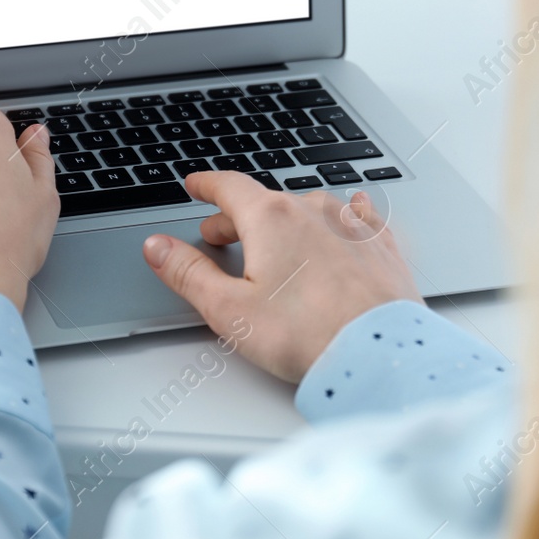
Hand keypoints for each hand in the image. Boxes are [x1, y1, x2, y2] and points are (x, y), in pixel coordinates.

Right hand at [142, 172, 418, 382]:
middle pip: (265, 202)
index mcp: (271, 219)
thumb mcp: (229, 309)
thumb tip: (158, 248)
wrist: (379, 353)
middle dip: (238, 217)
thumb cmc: (307, 335)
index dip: (206, 185)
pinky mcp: (380, 246)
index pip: (229, 187)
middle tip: (220, 234)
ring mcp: (350, 226)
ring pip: (309, 208)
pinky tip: (351, 211)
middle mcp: (313, 211)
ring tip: (275, 239)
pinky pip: (358, 216)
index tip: (196, 185)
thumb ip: (188, 273)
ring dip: (285, 220)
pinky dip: (344, 214)